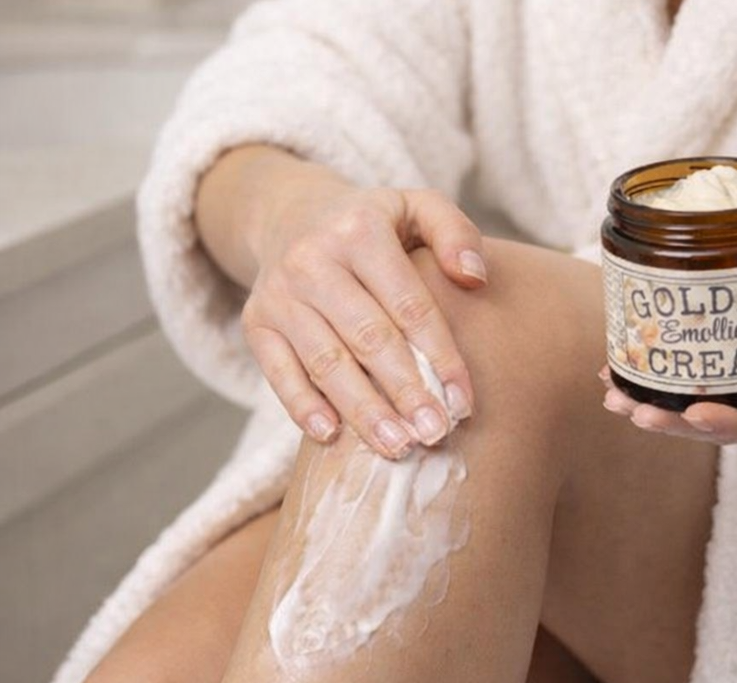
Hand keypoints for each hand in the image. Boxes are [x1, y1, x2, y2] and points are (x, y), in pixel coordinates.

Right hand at [240, 168, 486, 457]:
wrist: (290, 214)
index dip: (439, 356)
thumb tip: (475, 278)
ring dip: (363, 410)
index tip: (463, 402)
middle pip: (368, 337)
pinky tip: (331, 438)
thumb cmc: (372, 224)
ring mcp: (280, 294)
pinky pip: (278, 372)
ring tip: (398, 447)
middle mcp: (313, 260)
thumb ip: (455, 234)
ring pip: (326, 362)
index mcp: (360, 230)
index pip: (409, 304)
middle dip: (406, 391)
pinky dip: (302, 406)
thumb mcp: (416, 207)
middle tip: (435, 434)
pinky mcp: (256, 323)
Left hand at [601, 267, 736, 446]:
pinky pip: (693, 395)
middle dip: (679, 425)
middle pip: (727, 431)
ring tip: (615, 397)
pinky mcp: (733, 386)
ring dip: (657, 412)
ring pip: (702, 418)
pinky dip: (656, 389)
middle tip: (639, 412)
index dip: (734, 425)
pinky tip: (617, 379)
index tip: (698, 414)